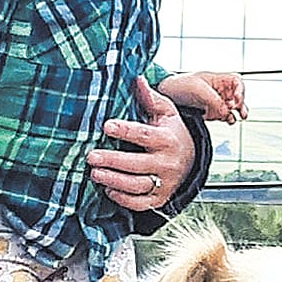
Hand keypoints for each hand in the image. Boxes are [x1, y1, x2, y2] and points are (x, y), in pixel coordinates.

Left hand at [88, 77, 194, 212]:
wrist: (191, 158)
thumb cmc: (172, 131)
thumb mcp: (166, 111)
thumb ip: (150, 97)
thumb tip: (136, 78)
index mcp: (167, 139)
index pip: (144, 135)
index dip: (125, 130)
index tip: (106, 126)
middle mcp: (167, 163)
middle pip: (137, 163)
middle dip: (112, 161)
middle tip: (91, 156)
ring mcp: (164, 183)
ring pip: (137, 185)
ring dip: (114, 180)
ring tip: (94, 174)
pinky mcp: (160, 198)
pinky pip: (141, 203)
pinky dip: (124, 199)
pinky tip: (108, 190)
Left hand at [158, 71, 247, 123]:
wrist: (166, 95)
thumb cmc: (180, 85)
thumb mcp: (198, 89)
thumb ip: (214, 100)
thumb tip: (227, 112)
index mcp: (218, 79)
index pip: (237, 82)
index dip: (240, 90)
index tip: (236, 98)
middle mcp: (220, 90)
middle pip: (239, 96)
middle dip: (242, 103)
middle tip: (239, 110)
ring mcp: (217, 102)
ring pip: (235, 107)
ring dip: (239, 112)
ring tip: (239, 117)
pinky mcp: (212, 113)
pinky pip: (227, 116)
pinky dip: (230, 119)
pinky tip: (228, 121)